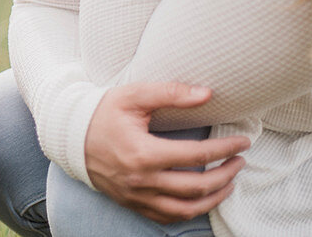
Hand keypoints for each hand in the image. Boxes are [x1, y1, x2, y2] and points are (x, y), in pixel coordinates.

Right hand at [85, 82, 250, 223]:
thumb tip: (206, 94)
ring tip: (229, 183)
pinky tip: (201, 199)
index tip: (242, 142)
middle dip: (226, 174)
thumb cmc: (102, 112)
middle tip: (239, 161)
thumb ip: (170, 93)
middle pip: (197, 186)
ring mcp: (137, 195)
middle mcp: (142, 180)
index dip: (225, 149)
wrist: (69, 136)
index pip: (197, 155)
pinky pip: (167, 217)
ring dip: (214, 198)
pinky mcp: (132, 203)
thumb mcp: (133, 96)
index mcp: (144, 153)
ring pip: (186, 209)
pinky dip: (189, 211)